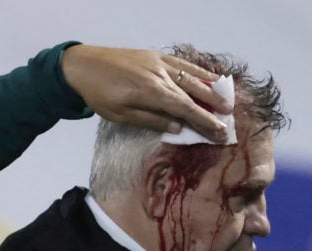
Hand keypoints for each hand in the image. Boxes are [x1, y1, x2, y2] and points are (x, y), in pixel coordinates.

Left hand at [61, 44, 230, 141]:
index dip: (204, 122)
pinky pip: (182, 64)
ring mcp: (159, 63)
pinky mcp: (155, 56)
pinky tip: (210, 78)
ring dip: (211, 89)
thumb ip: (151, 121)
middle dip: (213, 108)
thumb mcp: (121, 115)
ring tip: (227, 101)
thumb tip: (177, 129)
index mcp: (151, 93)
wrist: (83, 66)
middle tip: (228, 121)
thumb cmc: (99, 95)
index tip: (220, 132)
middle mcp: (160, 76)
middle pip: (193, 93)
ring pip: (191, 76)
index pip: (185, 109)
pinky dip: (198, 71)